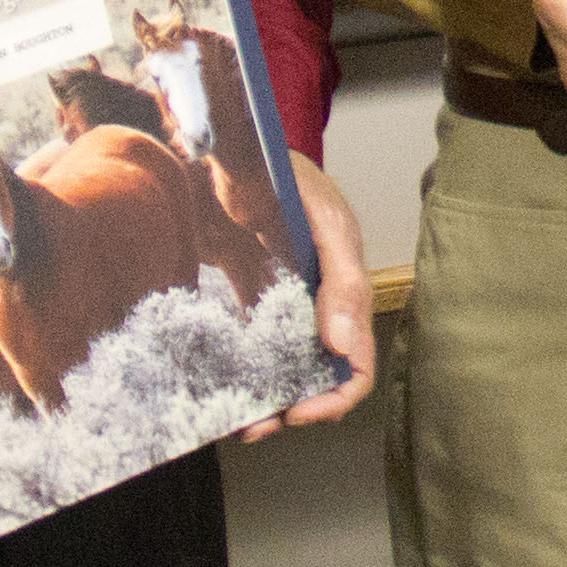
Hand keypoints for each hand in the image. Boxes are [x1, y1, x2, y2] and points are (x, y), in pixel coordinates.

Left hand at [238, 156, 380, 437]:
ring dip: (259, 394)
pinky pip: (244, 339)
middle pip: (316, 373)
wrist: (227, 140)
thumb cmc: (284, 171)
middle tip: (252, 426)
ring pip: (279, 363)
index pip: (356, 362)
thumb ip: (339, 281)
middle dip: (290, 406)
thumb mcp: (321, 220)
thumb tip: (341, 346)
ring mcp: (281, 297)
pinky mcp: (245, 289)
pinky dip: (232, 364)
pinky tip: (210, 383)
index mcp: (346, 287)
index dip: (334, 395)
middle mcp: (318, 300)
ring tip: (229, 417)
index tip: (297, 410)